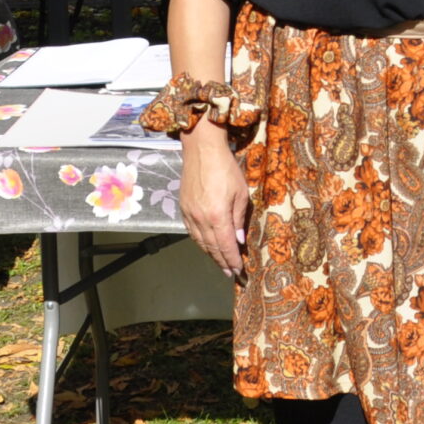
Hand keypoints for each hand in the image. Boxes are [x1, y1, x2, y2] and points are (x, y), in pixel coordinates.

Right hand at [179, 126, 250, 282]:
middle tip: (230, 274)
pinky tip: (206, 246)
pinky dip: (200, 243)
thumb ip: (239, 218)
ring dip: (211, 255)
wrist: (201, 150)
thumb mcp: (241, 193)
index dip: (232, 260)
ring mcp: (189, 214)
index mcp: (217, 216)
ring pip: (200, 242)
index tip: (239, 271)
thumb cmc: (226, 168)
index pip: (226, 246)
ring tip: (220, 264)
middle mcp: (201, 219)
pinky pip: (192, 232)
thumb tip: (238, 240)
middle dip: (222, 262)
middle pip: (212, 247)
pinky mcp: (183, 208)